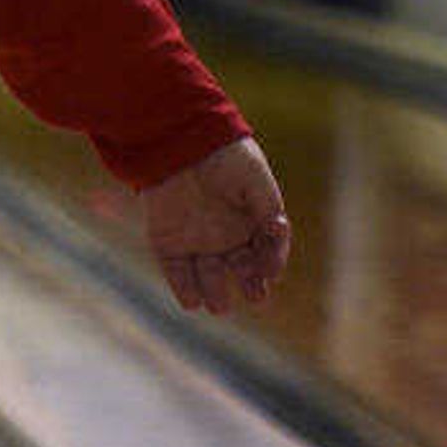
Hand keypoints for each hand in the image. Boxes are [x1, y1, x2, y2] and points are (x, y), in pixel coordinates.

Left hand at [142, 136, 289, 313]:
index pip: (264, 253)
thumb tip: (279, 240)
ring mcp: (196, 242)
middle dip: (249, 286)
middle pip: (240, 271)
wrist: (179, 140)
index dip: (269, 265)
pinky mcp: (167, 243)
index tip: (268, 274)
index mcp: (249, 223)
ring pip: (209, 278)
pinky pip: (177, 272)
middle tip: (254, 295)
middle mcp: (225, 237)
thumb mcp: (255, 182)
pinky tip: (192, 300)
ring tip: (219, 305)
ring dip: (215, 294)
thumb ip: (269, 212)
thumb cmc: (224, 157)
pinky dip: (184, 289)